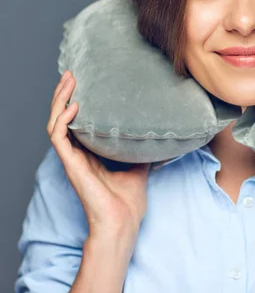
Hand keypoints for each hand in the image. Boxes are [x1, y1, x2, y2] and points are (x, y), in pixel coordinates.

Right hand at [47, 70, 151, 238]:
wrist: (125, 220)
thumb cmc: (130, 198)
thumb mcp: (139, 163)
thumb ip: (142, 147)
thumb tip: (162, 130)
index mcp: (90, 151)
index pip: (77, 120)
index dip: (76, 100)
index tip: (84, 80)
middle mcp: (78, 152)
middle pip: (63, 117)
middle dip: (65, 93)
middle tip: (72, 73)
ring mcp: (73, 158)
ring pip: (55, 123)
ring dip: (59, 100)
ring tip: (68, 81)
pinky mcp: (71, 165)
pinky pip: (58, 138)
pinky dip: (63, 120)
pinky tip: (74, 106)